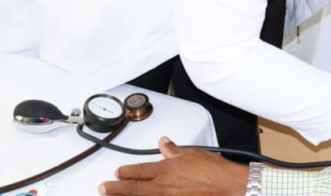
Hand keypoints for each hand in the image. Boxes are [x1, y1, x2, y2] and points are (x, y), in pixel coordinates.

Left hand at [98, 138, 246, 195]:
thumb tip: (164, 142)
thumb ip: (173, 150)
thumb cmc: (213, 171)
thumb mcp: (192, 153)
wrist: (227, 186)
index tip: (117, 172)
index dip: (125, 172)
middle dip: (115, 189)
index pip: (139, 171)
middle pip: (133, 188)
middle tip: (103, 188)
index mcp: (165, 170)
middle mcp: (163, 187)